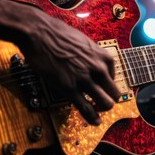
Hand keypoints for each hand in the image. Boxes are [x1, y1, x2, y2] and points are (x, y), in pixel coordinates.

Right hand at [0, 0, 120, 124]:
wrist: (39, 33)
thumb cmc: (58, 34)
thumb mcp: (84, 43)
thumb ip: (92, 56)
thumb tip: (92, 65)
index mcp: (103, 56)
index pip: (115, 77)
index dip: (108, 84)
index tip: (101, 88)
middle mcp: (98, 69)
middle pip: (114, 93)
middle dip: (110, 100)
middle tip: (103, 102)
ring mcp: (85, 79)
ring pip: (105, 104)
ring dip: (102, 109)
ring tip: (98, 112)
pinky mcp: (69, 88)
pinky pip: (86, 108)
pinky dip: (92, 118)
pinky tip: (94, 122)